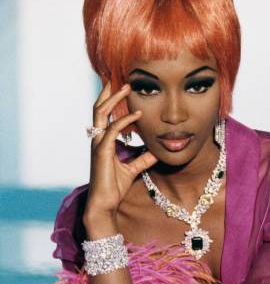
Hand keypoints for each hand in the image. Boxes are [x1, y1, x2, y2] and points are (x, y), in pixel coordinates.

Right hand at [84, 81, 158, 225]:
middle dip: (108, 92)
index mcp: (103, 141)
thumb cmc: (114, 187)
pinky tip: (138, 115)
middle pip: (98, 108)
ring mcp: (98, 145)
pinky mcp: (102, 152)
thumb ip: (143, 159)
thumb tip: (156, 152)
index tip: (120, 86)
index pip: (103, 114)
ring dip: (113, 99)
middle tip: (121, 79)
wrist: (105, 204)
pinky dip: (125, 121)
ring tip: (126, 87)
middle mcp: (98, 140)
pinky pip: (112, 130)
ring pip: (100, 114)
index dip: (110, 100)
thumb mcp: (133, 169)